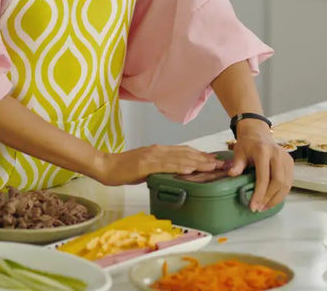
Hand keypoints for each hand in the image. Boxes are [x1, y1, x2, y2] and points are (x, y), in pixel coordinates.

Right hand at [92, 145, 219, 185]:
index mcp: (159, 151)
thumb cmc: (123, 169)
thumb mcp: (146, 168)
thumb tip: (174, 174)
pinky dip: (180, 166)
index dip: (201, 155)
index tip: (215, 159)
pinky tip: (190, 168)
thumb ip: (160, 168)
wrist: (105, 166)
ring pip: (180, 158)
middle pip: (186, 153)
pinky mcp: (146, 164)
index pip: (184, 151)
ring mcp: (152, 156)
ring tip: (212, 166)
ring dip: (198, 162)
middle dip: (205, 158)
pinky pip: (166, 165)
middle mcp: (158, 150)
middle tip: (221, 163)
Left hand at [227, 120, 294, 211]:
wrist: (258, 134)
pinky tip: (272, 200)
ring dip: (276, 199)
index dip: (259, 194)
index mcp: (263, 151)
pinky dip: (281, 193)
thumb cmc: (247, 145)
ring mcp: (286, 158)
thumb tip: (231, 175)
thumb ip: (237, 164)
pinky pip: (289, 182)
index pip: (264, 177)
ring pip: (286, 184)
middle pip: (278, 182)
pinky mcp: (290, 163)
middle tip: (259, 208)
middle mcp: (277, 154)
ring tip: (265, 207)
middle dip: (269, 198)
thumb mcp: (238, 152)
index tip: (253, 206)